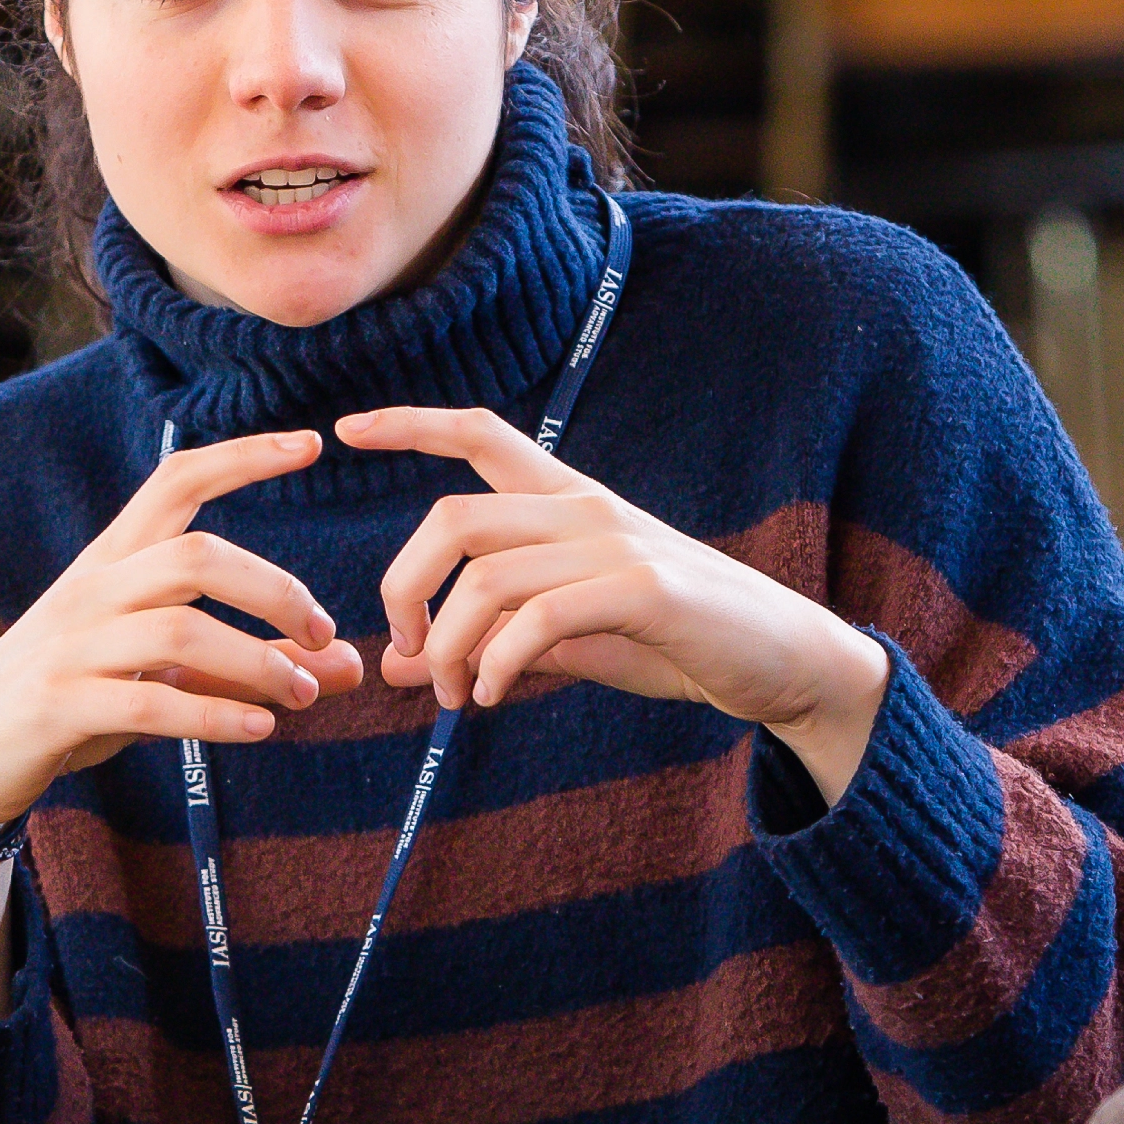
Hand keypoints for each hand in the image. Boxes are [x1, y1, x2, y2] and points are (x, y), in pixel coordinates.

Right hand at [0, 430, 364, 833]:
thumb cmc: (73, 701)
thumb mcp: (163, 674)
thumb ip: (251, 662)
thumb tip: (350, 667)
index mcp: (113, 562)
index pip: (176, 482)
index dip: (243, 457)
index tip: (312, 443)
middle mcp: (92, 591)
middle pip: (195, 555)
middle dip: (274, 589)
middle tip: (324, 632)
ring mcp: (70, 647)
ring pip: (178, 631)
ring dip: (257, 662)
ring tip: (302, 695)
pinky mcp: (56, 706)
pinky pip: (147, 703)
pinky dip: (213, 715)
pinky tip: (259, 728)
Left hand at [339, 408, 890, 802]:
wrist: (779, 658)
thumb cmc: (674, 642)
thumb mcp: (569, 640)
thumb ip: (489, 641)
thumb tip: (402, 666)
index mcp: (568, 503)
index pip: (479, 434)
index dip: (408, 425)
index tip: (344, 431)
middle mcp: (584, 509)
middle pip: (453, 517)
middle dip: (405, 587)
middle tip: (410, 653)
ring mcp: (615, 543)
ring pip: (486, 576)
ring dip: (450, 646)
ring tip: (458, 697)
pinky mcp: (643, 589)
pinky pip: (537, 618)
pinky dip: (499, 663)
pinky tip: (495, 695)